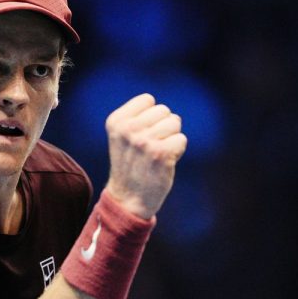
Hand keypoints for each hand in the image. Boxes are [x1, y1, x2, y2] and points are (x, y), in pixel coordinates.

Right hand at [104, 93, 187, 218]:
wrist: (128, 198)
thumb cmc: (130, 164)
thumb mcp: (123, 136)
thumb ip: (139, 118)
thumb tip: (173, 116)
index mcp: (116, 121)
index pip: (148, 99)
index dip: (151, 116)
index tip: (141, 134)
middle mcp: (128, 129)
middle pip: (163, 110)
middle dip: (163, 126)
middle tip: (150, 147)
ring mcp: (144, 141)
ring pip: (175, 123)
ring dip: (171, 138)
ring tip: (157, 154)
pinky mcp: (161, 154)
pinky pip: (181, 139)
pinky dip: (177, 151)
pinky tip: (164, 162)